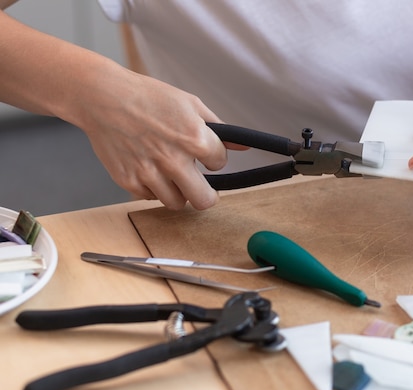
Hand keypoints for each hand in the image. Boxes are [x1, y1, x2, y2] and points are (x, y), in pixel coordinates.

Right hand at [72, 69, 233, 209]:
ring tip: (171, 174)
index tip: (206, 155)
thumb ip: (219, 128)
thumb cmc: (148, 97)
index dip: (214, 158)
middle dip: (206, 195)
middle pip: (203, 200)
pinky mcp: (128, 181)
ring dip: (178, 192)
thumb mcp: (190, 104)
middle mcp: (173, 160)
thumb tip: (244, 146)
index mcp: (194, 138)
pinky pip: (150, 197)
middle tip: (201, 187)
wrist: (102, 97)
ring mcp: (149, 173)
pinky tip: (149, 169)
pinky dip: (152, 188)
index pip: (219, 164)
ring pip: (177, 203)